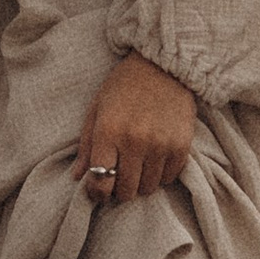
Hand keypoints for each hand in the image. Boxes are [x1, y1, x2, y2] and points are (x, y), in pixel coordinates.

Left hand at [74, 51, 196, 205]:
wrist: (162, 65)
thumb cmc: (123, 86)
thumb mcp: (97, 108)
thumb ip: (86, 144)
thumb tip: (78, 177)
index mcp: (108, 131)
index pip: (100, 182)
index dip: (97, 193)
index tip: (98, 190)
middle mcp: (135, 141)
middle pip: (126, 191)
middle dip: (119, 189)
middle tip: (119, 176)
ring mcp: (160, 145)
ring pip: (148, 188)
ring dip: (140, 182)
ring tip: (138, 164)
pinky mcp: (181, 146)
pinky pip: (169, 178)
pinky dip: (160, 174)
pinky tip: (154, 158)